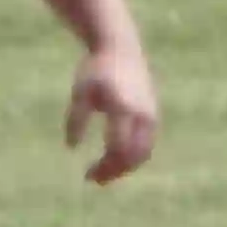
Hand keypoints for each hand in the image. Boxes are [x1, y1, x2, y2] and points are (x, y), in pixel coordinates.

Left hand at [64, 39, 159, 183]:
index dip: (104, 167)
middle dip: (115, 171)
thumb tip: (71, 148)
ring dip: (125, 166)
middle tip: (93, 179)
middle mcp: (142, 113)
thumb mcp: (80, 93)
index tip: (86, 175)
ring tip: (103, 172)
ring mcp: (151, 114)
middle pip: (134, 155)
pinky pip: (148, 143)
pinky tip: (114, 158)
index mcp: (123, 108)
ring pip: (144, 152)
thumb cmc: (95, 71)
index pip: (118, 149)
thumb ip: (75, 119)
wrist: (121, 48)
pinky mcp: (154, 114)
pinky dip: (133, 156)